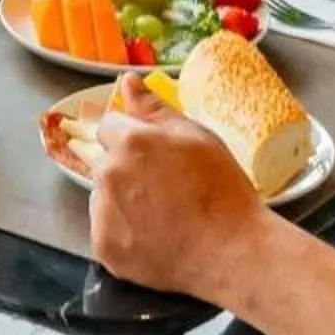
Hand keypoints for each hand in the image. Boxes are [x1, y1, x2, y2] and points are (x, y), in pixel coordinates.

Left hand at [87, 76, 269, 299]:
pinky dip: (123, 232)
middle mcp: (108, 175)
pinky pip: (106, 229)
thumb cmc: (222, 190)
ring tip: (162, 214)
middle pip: (105, 162)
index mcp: (130, 142)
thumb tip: (128, 82)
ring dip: (121, 200)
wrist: (232, 252)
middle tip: (165, 187)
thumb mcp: (197, 137)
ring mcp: (102, 214)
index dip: (132, 137)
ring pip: (102, 196)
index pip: (109, 126)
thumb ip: (154, 108)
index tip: (155, 154)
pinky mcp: (104, 248)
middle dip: (126, 168)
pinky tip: (155, 235)